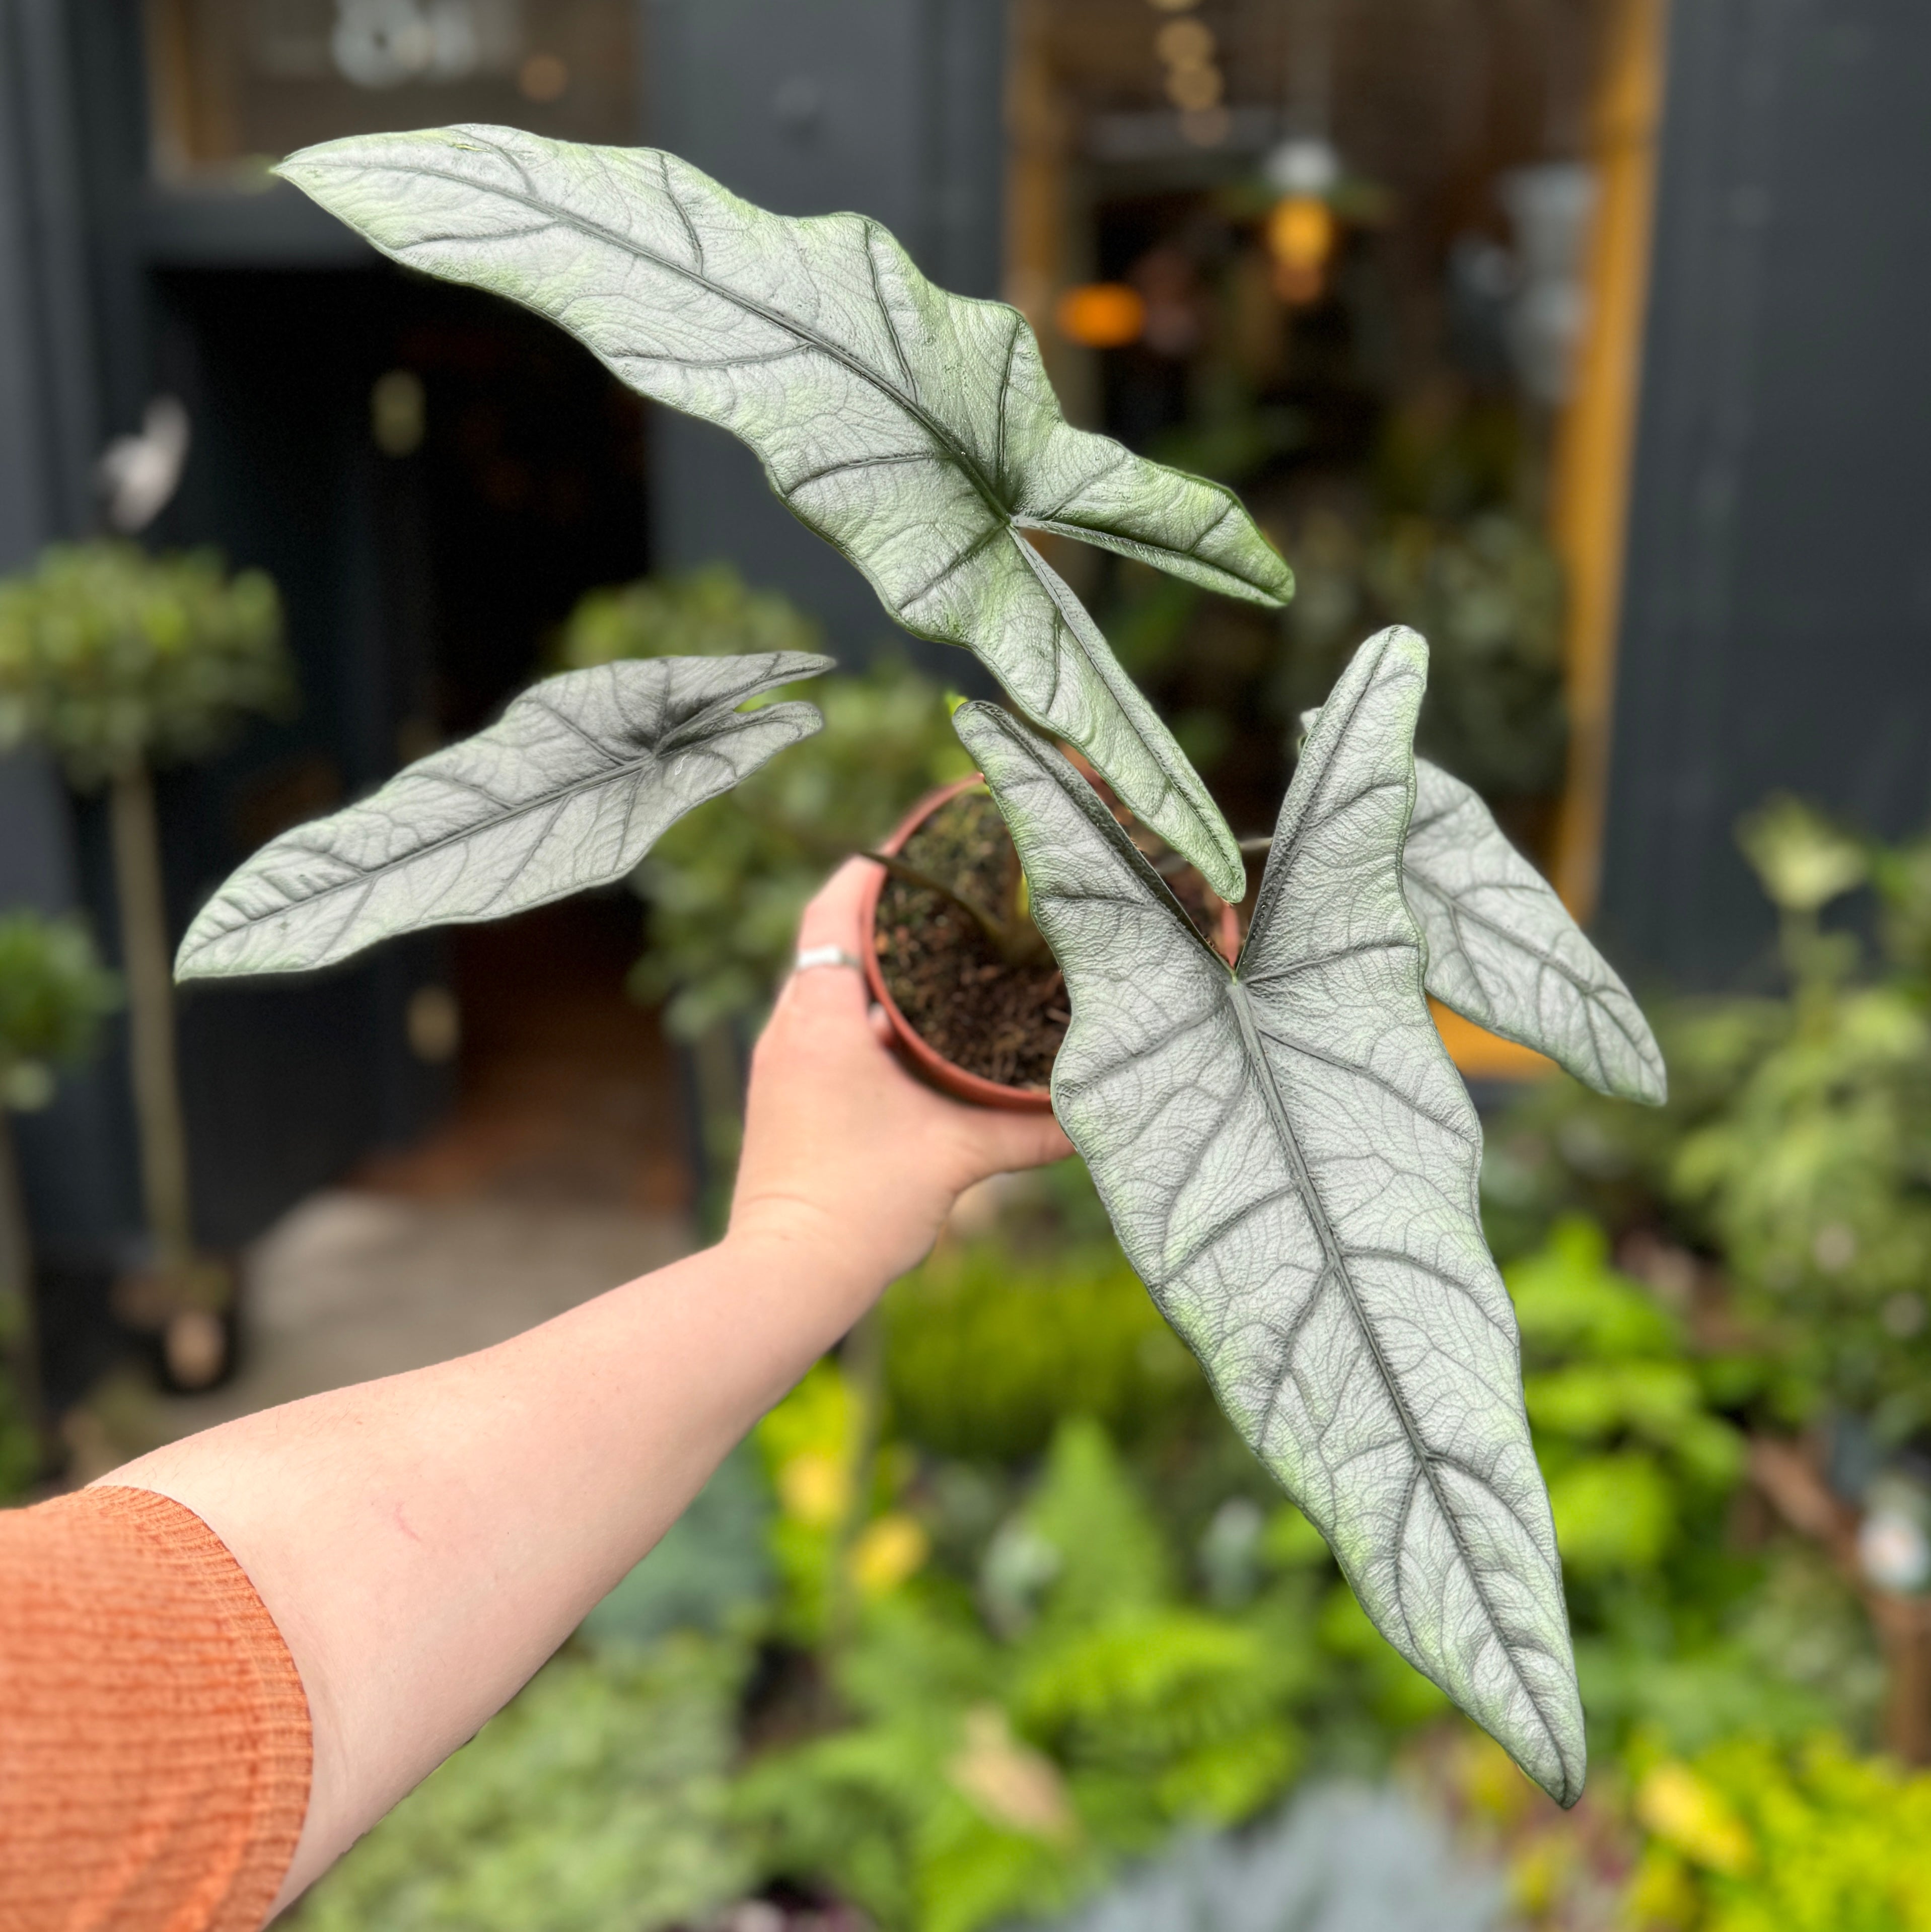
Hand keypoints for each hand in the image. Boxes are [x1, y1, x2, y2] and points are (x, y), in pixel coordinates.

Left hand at [728, 859, 1071, 1308]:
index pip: (837, 908)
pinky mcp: (785, 1095)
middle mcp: (790, 1027)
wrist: (787, 1275)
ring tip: (941, 953)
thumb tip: (1094, 1118)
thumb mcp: (957, 1157)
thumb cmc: (860, 1206)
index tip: (923, 843)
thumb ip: (1029, 1131)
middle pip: (834, 940)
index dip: (877, 868)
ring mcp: (781, 1062)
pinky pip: (824, 1027)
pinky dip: (864, 1014)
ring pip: (828, 988)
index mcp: (821, 1017)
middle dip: (889, 915)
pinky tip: (912, 1032)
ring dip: (877, 969)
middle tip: (952, 894)